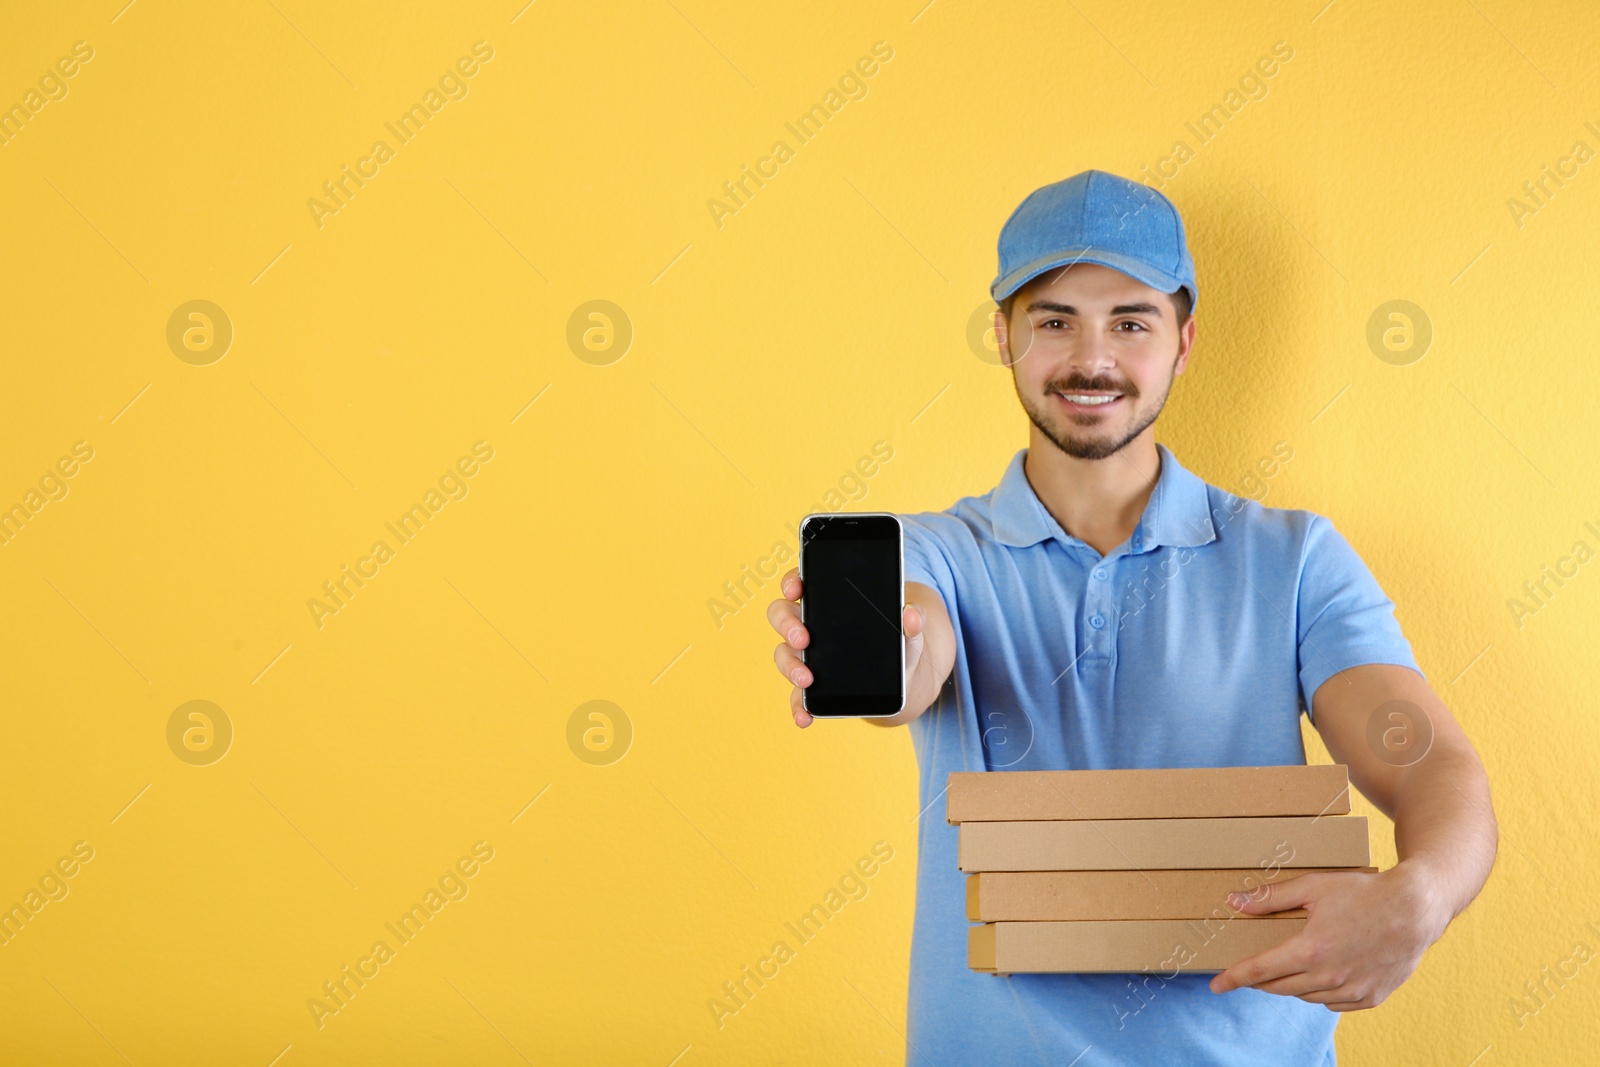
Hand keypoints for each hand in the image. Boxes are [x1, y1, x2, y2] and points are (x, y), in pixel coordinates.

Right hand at [767, 567, 924, 727]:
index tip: (796, 590)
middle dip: (787, 625)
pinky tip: (805, 717)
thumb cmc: (898, 640)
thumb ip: (913, 619)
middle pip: (782, 615)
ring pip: (784, 654)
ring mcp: (806, 656)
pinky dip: (798, 706)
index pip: (799, 582)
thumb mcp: (908, 629)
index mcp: (827, 601)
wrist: (903, 677)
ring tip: (806, 680)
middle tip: (803, 638)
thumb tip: (912, 615)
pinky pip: (797, 696)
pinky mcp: (811, 687)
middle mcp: (809, 625)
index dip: (792, 582)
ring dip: (790, 666)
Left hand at [1208, 863, 1447, 1010]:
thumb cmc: (1363, 892)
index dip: (1234, 978)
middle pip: (1279, 986)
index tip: (1216, 985)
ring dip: (1292, 984)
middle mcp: (1329, 976)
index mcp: (1310, 949)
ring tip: (1291, 965)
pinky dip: (1321, 993)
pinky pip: (1333, 1003)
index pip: (1259, 970)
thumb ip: (1271, 898)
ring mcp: (1351, 990)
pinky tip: (1323, 975)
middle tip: (1253, 970)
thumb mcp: (1313, 886)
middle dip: (1260, 979)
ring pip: (1306, 996)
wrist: (1416, 909)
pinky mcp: (1370, 997)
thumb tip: (1234, 901)